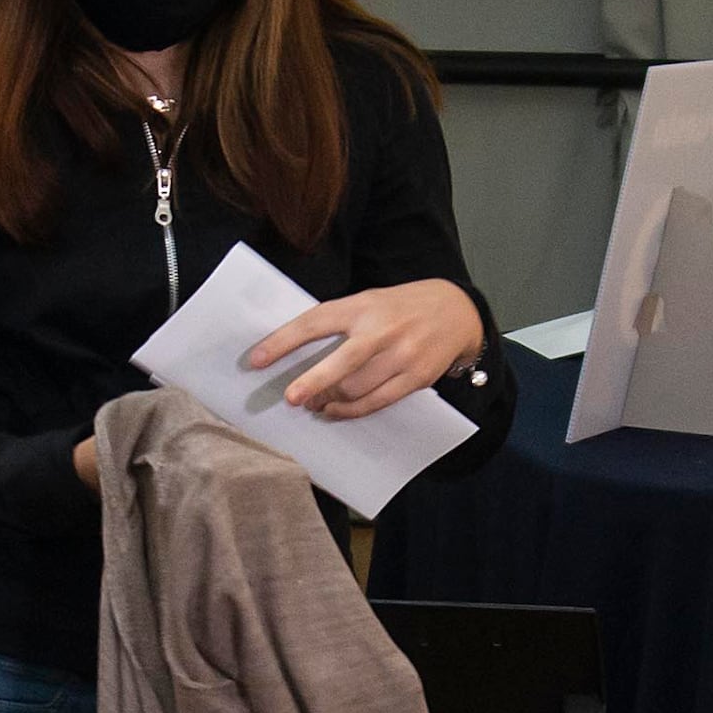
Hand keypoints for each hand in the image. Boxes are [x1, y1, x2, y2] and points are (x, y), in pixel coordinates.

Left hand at [257, 279, 483, 420]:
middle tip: (290, 398)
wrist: (457, 311)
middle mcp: (382, 330)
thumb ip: (340, 323)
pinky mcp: (416, 377)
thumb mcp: (369, 301)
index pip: (315, 322)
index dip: (283, 342)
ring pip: (357, 388)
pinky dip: (352, 411)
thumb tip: (298, 355)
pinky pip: (377, 401)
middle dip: (313, 382)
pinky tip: (335, 411)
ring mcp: (402, 355)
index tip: (255, 360)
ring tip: (312, 404)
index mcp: (362, 305)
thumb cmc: (400, 308)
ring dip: (329, 401)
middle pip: (342, 363)